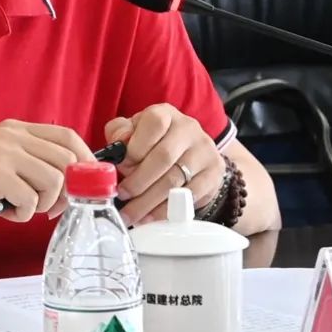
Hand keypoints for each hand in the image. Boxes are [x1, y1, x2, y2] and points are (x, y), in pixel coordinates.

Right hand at [0, 120, 94, 234]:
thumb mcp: (2, 167)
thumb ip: (33, 166)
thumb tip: (77, 180)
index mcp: (15, 129)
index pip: (68, 136)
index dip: (85, 161)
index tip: (86, 185)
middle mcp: (11, 135)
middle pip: (67, 159)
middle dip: (66, 191)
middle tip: (47, 209)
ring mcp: (2, 152)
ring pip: (54, 180)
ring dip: (42, 204)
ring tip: (18, 208)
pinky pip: (31, 199)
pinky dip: (22, 214)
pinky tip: (3, 212)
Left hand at [105, 103, 224, 226]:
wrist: (191, 152)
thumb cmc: (154, 142)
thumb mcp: (134, 131)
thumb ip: (120, 133)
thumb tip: (118, 146)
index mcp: (166, 114)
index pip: (154, 123)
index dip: (135, 146)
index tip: (121, 166)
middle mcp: (188, 128)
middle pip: (163, 157)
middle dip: (138, 181)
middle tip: (122, 195)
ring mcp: (204, 151)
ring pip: (174, 180)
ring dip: (148, 201)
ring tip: (132, 213)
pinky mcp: (213, 173)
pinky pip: (188, 197)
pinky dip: (165, 210)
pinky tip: (150, 217)